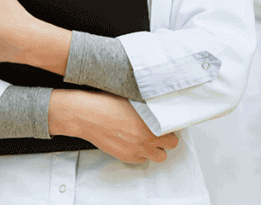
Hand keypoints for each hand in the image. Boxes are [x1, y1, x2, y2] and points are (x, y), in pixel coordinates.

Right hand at [50, 90, 178, 163]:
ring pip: (156, 157)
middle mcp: (145, 140)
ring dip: (155, 149)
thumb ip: (150, 109)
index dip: (172, 128)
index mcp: (151, 124)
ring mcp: (135, 150)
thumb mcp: (134, 100)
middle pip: (169, 148)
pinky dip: (140, 153)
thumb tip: (160, 107)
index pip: (174, 134)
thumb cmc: (107, 104)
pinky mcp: (124, 156)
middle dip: (166, 140)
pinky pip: (140, 160)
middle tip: (160, 132)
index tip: (168, 124)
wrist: (87, 115)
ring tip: (148, 139)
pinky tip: (134, 142)